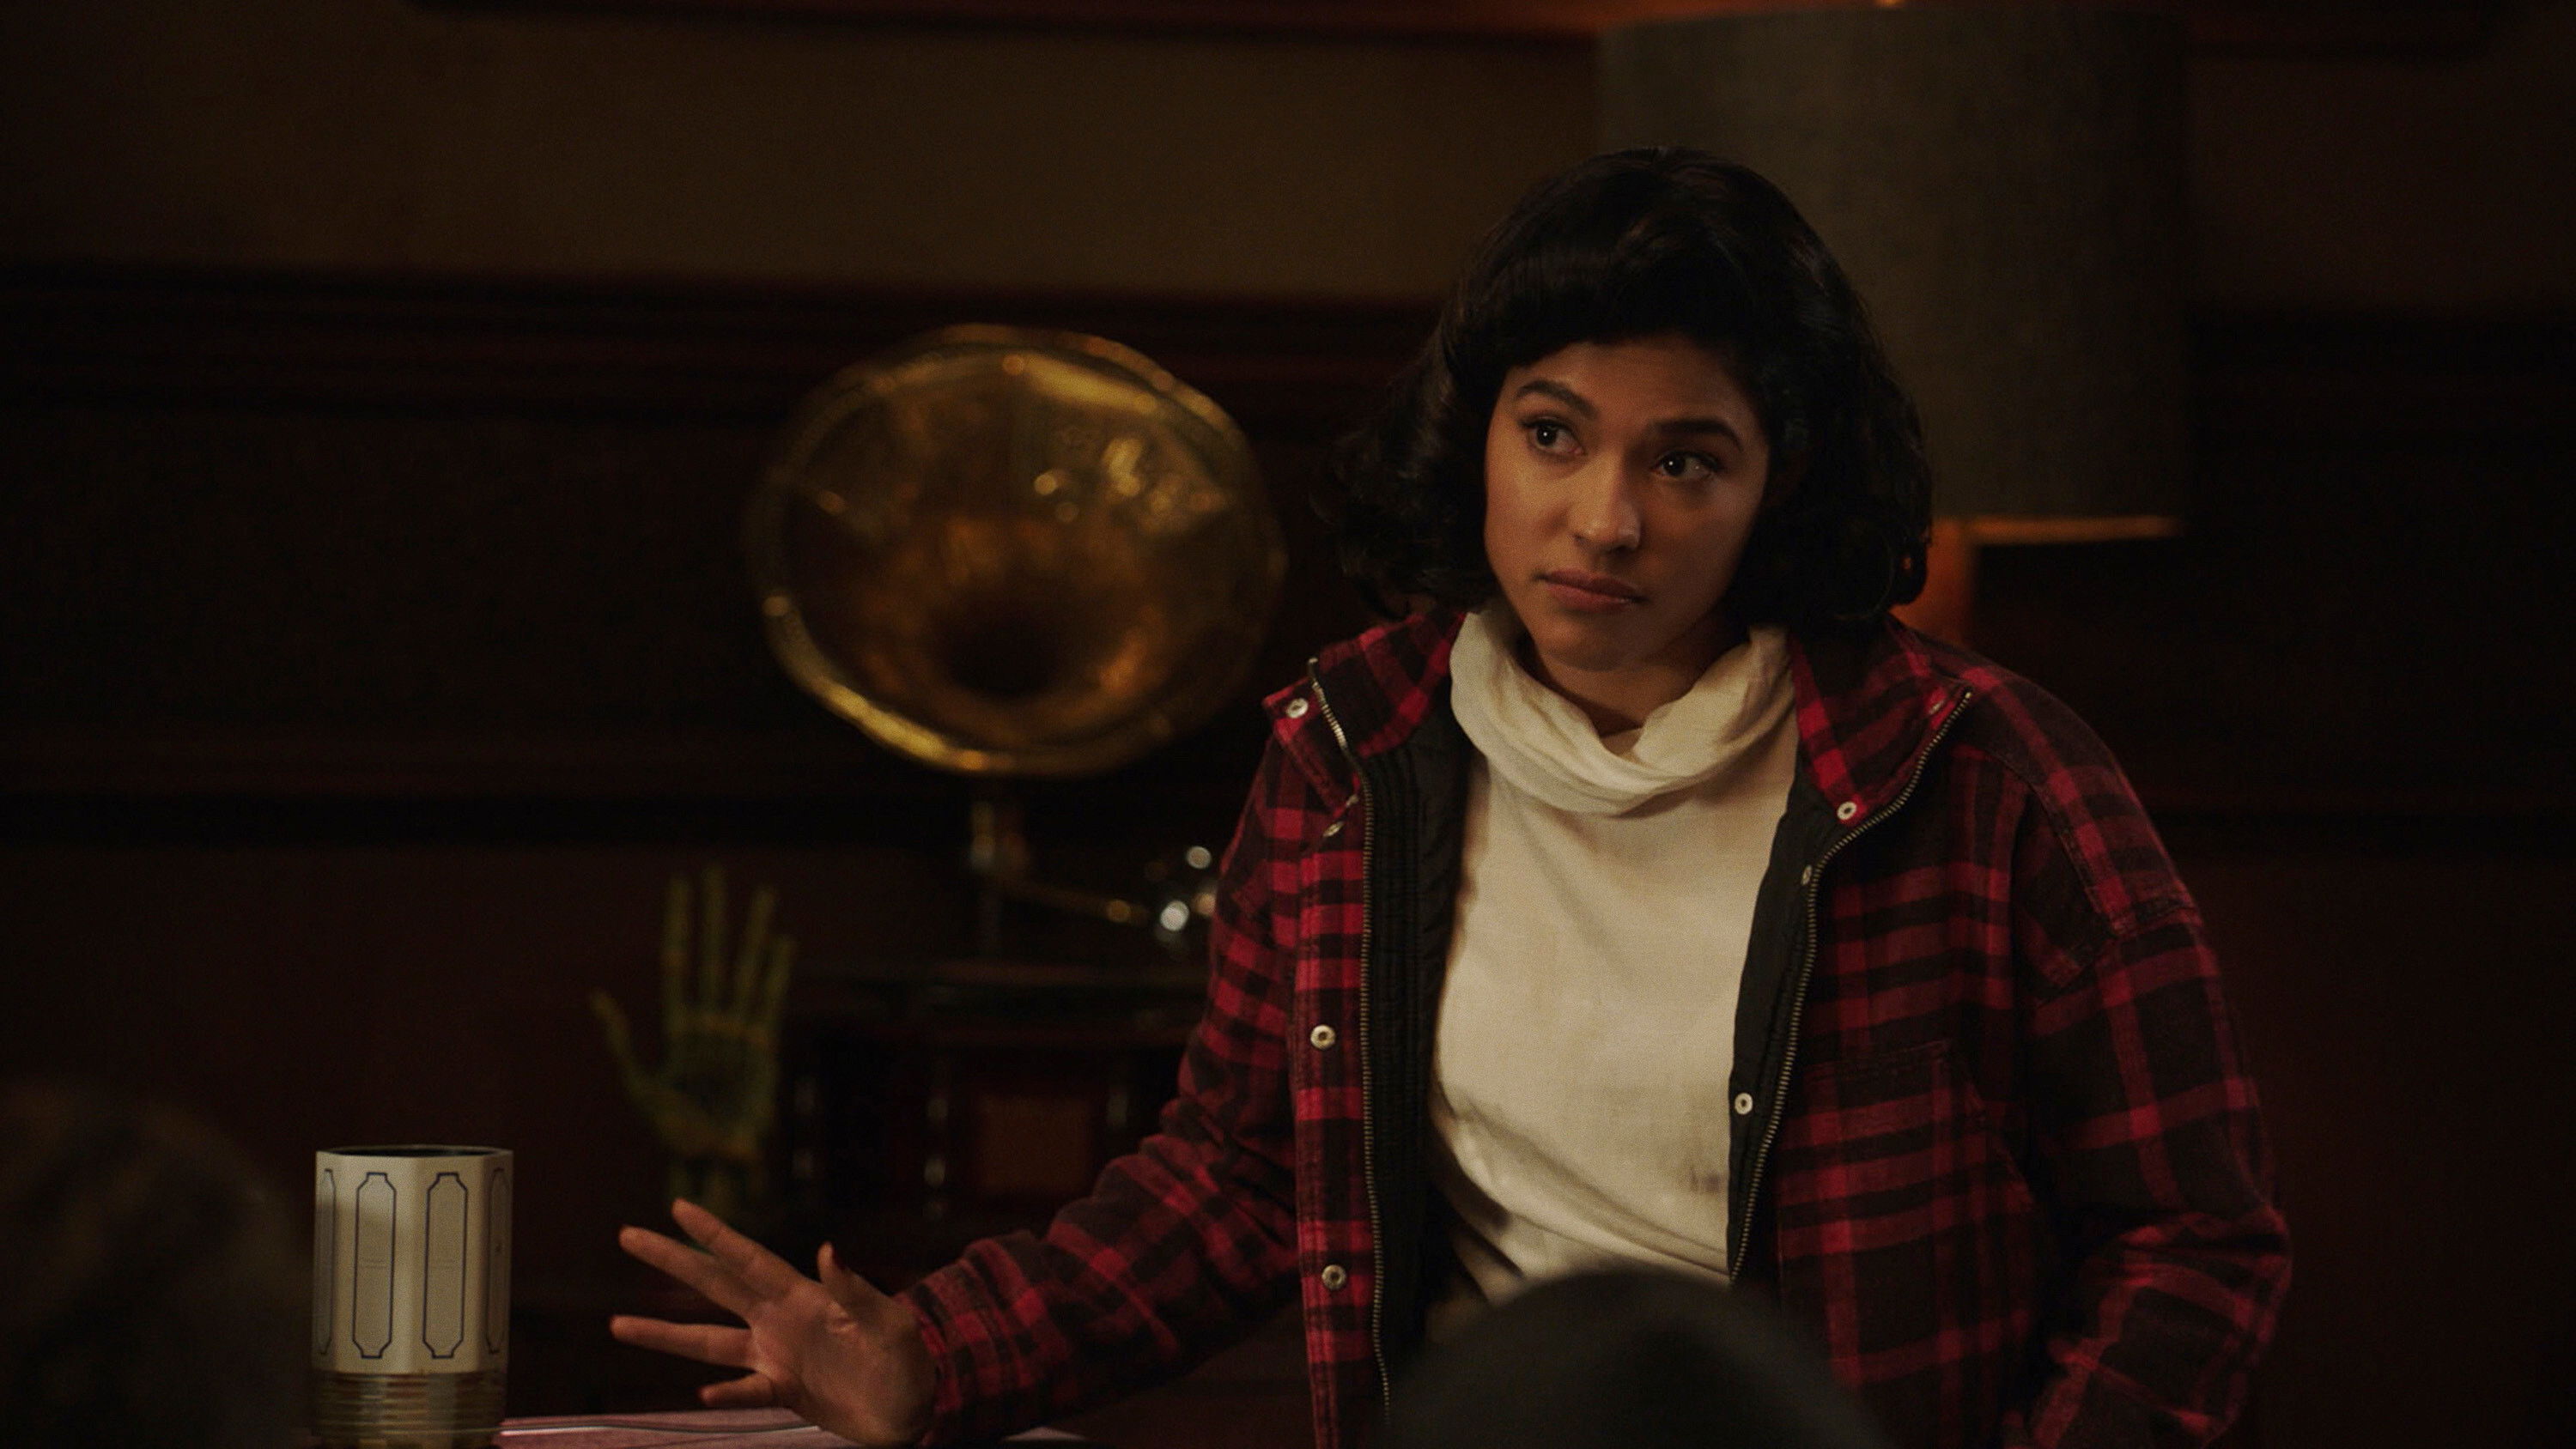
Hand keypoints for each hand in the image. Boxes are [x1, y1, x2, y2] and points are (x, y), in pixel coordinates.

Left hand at [591, 868, 794, 1219]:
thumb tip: (596, 996)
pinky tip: (783, 943)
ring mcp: (737, 1032)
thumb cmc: (672, 1131)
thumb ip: (621, 1041)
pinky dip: (777, 973)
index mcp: (677, 1028)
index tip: (682, 885)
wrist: (709, 1161)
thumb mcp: (638, 1087)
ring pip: (745, 972)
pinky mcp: (762, 1050)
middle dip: (715, 916)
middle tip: (717, 874)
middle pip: (713, 957)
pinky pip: (769, 1003)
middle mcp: (709, 1022)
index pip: (679, 964)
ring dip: (754, 934)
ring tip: (764, 897)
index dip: (680, 925)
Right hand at [612, 1199, 934, 1446]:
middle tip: (628, 1236)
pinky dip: (725, 1395)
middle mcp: (781, 1320)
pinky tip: (700, 1396)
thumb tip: (827, 1249)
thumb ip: (855, 1291)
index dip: (714, 1234)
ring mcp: (778, 1355)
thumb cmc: (909, 1359)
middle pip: (714, 1285)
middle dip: (672, 1260)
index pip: (749, 1259)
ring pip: (709, 1341)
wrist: (917, 1407)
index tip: (678, 1207)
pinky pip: (744, 1392)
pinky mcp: (784, 1391)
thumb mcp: (887, 1324)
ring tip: (617, 1324)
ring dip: (664, 1333)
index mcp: (804, 1296)